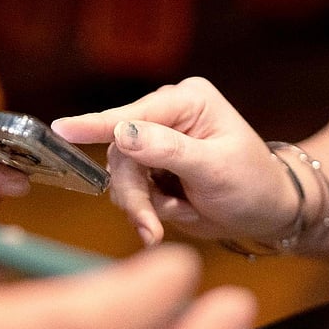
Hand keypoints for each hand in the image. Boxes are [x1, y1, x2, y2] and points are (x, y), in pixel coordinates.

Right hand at [51, 77, 297, 245]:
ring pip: (121, 176)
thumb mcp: (215, 167)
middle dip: (133, 192)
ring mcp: (155, 143)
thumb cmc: (253, 184)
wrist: (267, 213)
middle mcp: (166, 115)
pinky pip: (130, 190)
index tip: (62, 129)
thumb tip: (122, 133)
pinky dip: (146, 211)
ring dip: (139, 206)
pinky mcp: (150, 169)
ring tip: (160, 228)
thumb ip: (168, 150)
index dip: (96, 125)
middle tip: (149, 227)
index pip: (133, 115)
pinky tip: (173, 215)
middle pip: (121, 152)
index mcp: (187, 100)